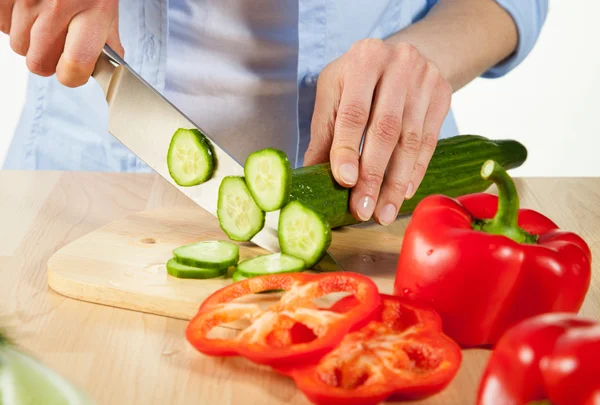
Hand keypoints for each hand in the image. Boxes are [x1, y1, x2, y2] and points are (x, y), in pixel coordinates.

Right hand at [0, 0, 121, 86]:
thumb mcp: (107, 7)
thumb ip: (107, 42)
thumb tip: (103, 73)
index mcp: (93, 11)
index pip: (76, 66)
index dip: (72, 75)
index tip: (72, 70)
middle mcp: (60, 3)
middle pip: (39, 63)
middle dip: (48, 59)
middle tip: (57, 42)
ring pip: (18, 46)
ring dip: (30, 39)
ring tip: (43, 17)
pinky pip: (1, 26)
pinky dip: (12, 21)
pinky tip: (28, 7)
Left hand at [304, 39, 451, 225]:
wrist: (402, 56)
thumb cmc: (358, 77)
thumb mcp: (334, 92)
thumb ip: (325, 132)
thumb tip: (312, 175)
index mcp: (364, 59)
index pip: (354, 112)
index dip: (348, 149)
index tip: (345, 181)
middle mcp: (399, 64)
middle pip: (386, 129)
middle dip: (373, 175)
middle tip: (363, 209)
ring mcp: (426, 79)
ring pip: (411, 140)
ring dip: (395, 182)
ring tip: (383, 212)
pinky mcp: (443, 95)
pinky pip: (429, 141)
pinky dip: (415, 171)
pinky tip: (404, 193)